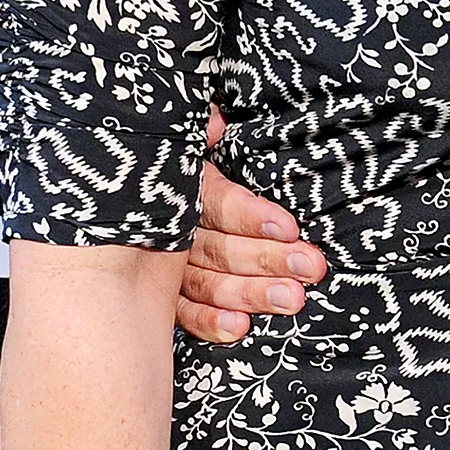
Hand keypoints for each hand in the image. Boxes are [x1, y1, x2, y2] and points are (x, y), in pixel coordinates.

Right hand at [176, 107, 326, 342]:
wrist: (139, 184)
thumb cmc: (188, 160)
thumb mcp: (193, 140)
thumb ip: (202, 131)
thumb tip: (216, 122)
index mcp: (184, 186)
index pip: (218, 203)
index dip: (250, 216)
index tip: (288, 227)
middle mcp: (171, 227)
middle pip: (219, 248)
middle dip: (268, 260)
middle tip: (311, 268)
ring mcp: (165, 265)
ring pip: (207, 282)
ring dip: (250, 293)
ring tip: (292, 299)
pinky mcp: (166, 293)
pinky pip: (184, 312)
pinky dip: (209, 321)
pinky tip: (239, 328)